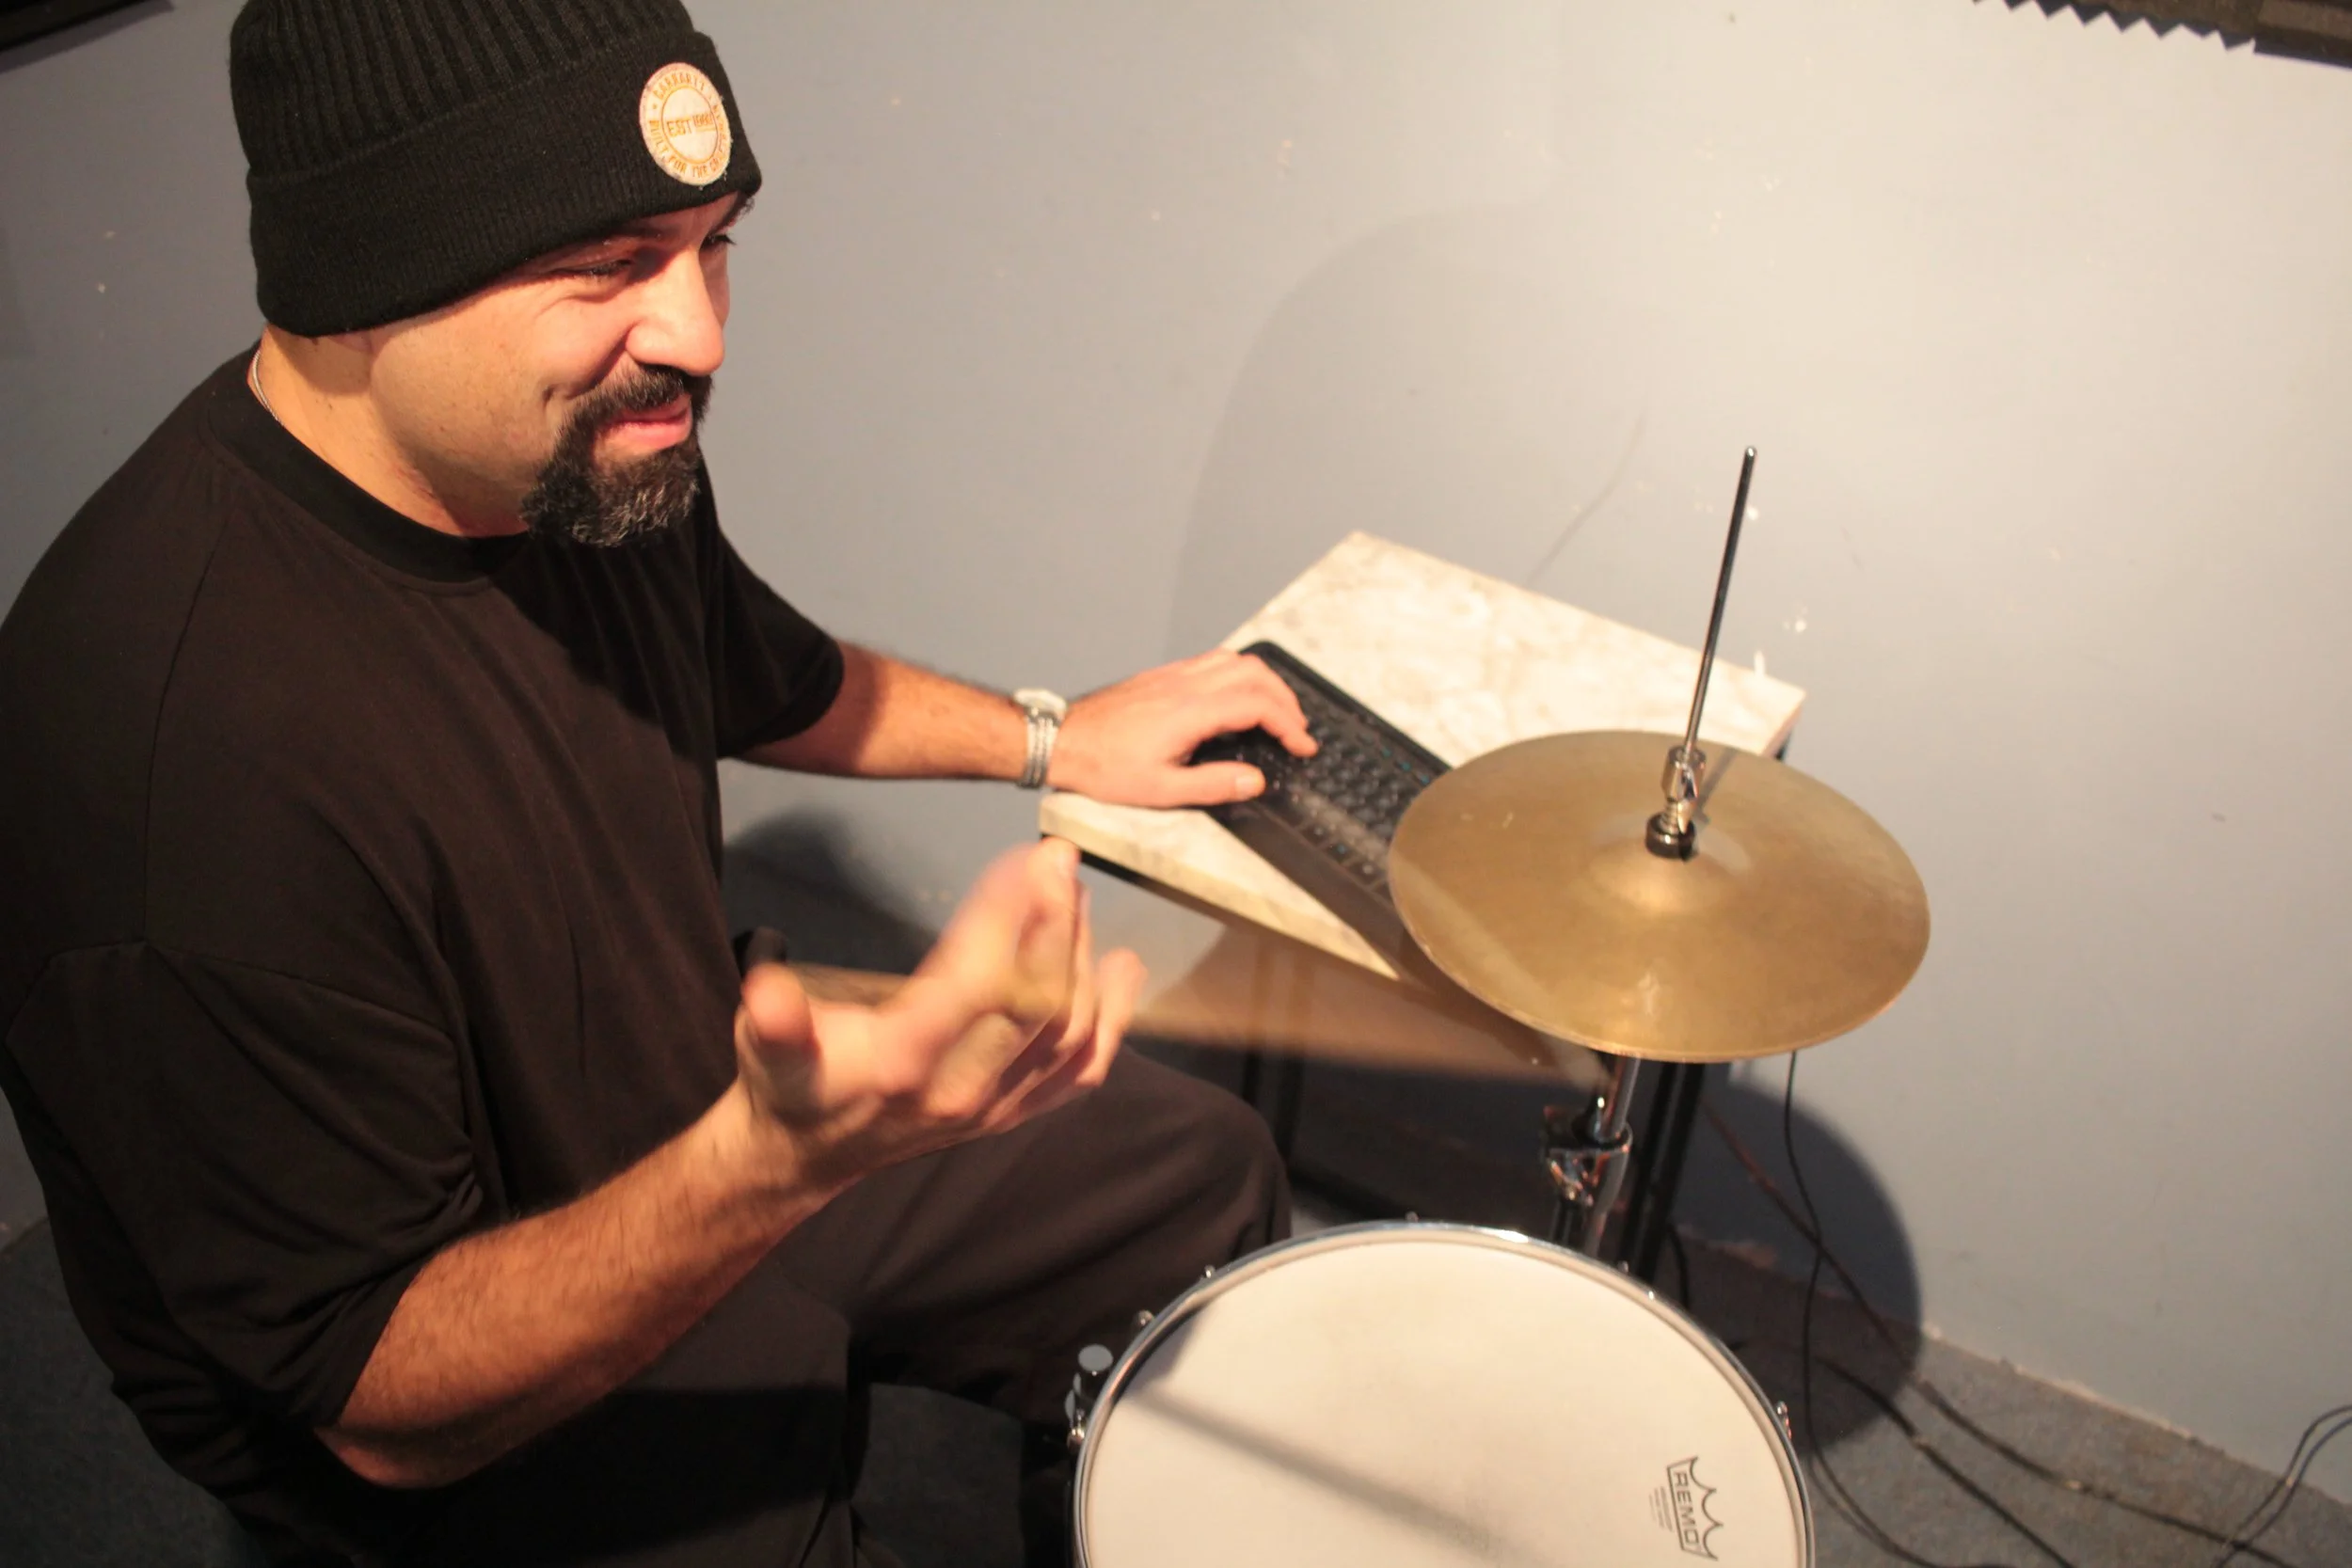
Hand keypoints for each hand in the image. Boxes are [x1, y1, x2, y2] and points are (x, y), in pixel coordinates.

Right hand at [730, 839, 1142, 1188]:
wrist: (804, 1157)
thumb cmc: (789, 1082)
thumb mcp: (763, 1047)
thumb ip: (772, 1021)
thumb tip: (765, 994)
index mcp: (905, 1066)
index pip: (979, 985)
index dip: (1011, 921)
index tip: (1029, 860)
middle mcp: (962, 1093)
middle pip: (1037, 1005)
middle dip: (1057, 925)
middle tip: (1061, 858)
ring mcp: (996, 1109)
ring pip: (1068, 1033)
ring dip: (1082, 958)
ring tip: (1078, 893)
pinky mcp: (1013, 1115)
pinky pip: (1080, 1072)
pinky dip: (1111, 1021)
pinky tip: (1122, 969)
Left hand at [1048, 649, 1316, 807]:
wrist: (1063, 740)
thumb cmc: (1105, 767)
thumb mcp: (1161, 790)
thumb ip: (1212, 784)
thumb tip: (1254, 781)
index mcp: (1191, 712)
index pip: (1258, 705)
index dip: (1289, 724)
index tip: (1302, 746)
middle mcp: (1186, 685)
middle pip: (1255, 674)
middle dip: (1287, 701)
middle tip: (1298, 730)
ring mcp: (1174, 676)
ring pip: (1236, 660)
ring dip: (1266, 683)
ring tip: (1278, 711)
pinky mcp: (1164, 676)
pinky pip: (1214, 661)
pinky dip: (1241, 674)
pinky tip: (1240, 696)